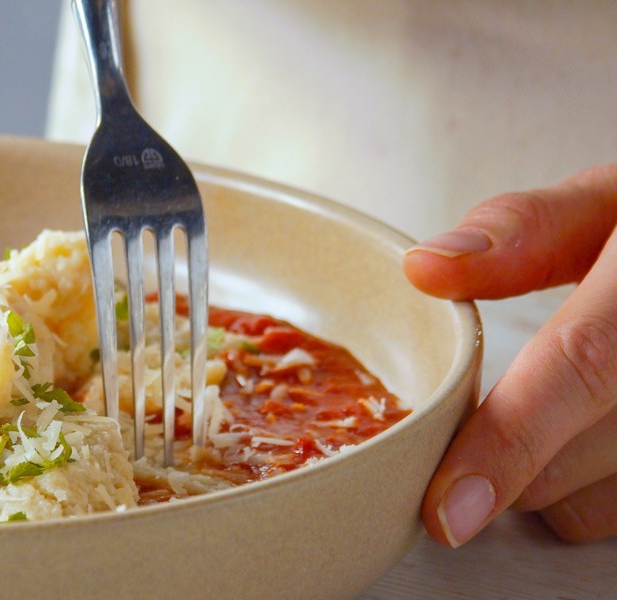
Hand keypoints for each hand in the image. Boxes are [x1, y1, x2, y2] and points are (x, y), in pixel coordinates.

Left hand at [402, 164, 616, 546]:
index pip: (580, 367)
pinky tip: (593, 431)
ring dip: (546, 477)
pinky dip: (586, 488)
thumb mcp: (611, 203)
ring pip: (586, 507)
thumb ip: (526, 228)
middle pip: (563, 463)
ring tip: (561, 405)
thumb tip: (425, 268)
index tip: (446, 508)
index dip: (508, 442)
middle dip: (497, 450)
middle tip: (494, 392)